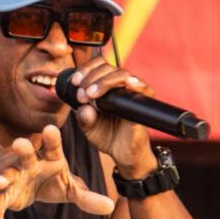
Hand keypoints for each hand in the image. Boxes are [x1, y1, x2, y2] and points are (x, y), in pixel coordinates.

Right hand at [0, 124, 114, 218]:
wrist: (24, 186)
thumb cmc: (51, 180)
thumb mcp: (70, 188)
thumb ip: (87, 197)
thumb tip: (111, 206)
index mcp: (49, 158)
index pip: (52, 146)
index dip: (51, 138)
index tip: (51, 128)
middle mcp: (30, 163)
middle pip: (26, 153)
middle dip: (23, 148)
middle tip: (19, 143)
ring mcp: (15, 177)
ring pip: (7, 174)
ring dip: (2, 177)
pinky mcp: (5, 194)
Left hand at [68, 59, 157, 176]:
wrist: (123, 153)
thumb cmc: (107, 136)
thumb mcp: (88, 127)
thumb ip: (83, 117)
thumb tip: (83, 106)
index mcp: (105, 86)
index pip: (98, 65)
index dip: (86, 69)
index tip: (75, 81)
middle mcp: (119, 86)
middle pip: (107, 67)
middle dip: (91, 78)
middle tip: (82, 94)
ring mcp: (132, 92)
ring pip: (122, 74)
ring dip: (104, 82)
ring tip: (91, 95)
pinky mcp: (143, 103)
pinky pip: (144, 88)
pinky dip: (136, 83)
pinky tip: (128, 84)